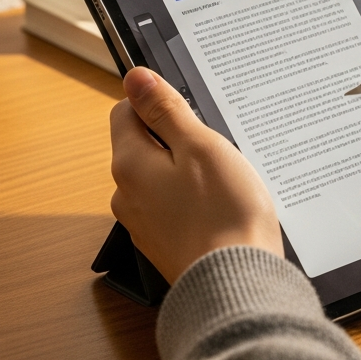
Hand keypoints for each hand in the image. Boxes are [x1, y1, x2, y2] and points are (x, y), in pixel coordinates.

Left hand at [110, 67, 283, 283]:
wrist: (235, 282)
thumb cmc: (223, 213)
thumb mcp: (200, 146)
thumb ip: (165, 110)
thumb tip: (135, 77)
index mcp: (129, 164)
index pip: (125, 111)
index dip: (158, 101)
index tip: (191, 109)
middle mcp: (126, 194)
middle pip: (145, 143)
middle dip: (179, 137)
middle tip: (216, 146)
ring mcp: (143, 222)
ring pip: (162, 175)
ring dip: (188, 168)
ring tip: (225, 179)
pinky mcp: (164, 241)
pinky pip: (173, 203)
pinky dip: (194, 197)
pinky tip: (222, 204)